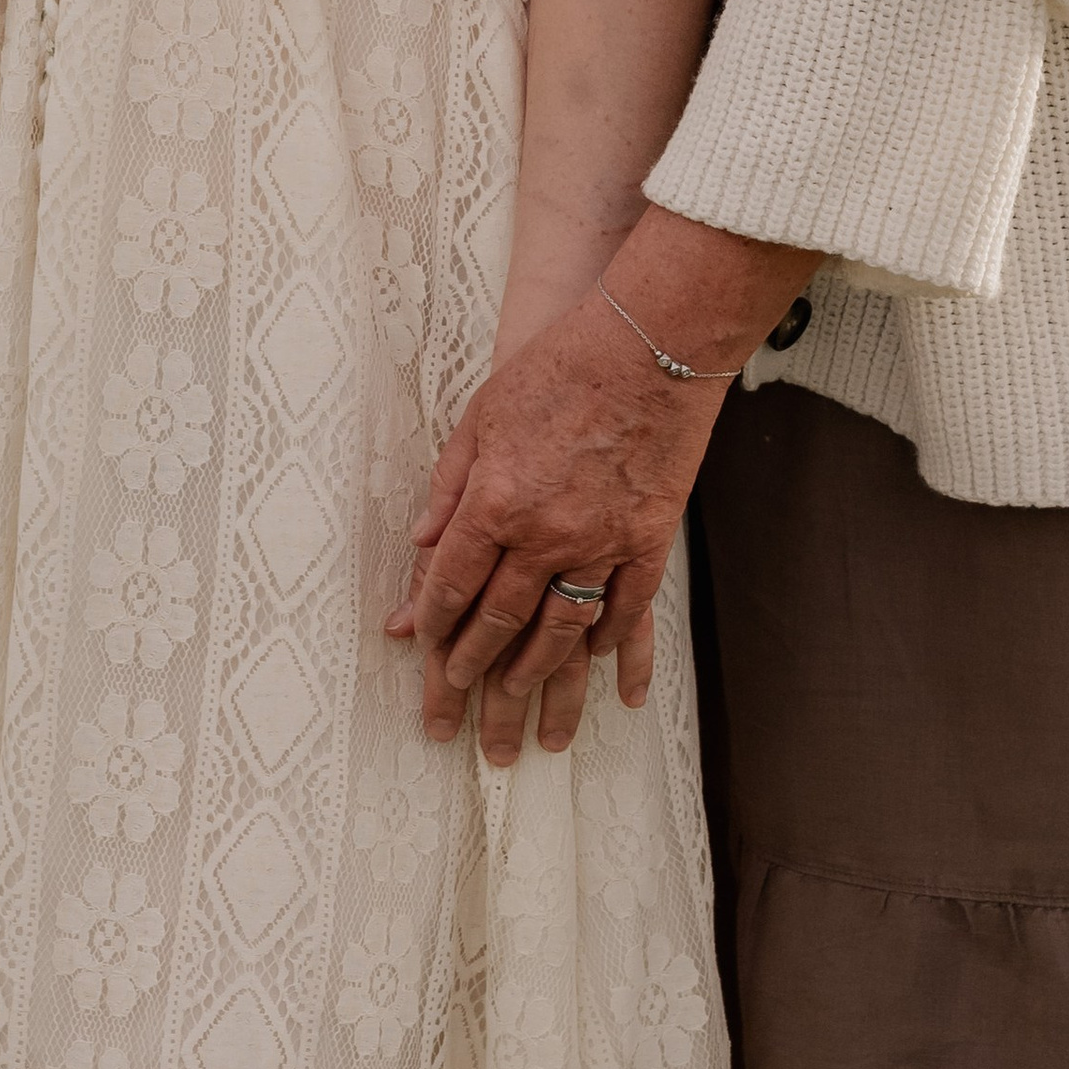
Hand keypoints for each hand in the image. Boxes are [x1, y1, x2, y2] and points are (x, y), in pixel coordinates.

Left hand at [386, 293, 724, 766]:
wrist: (649, 342)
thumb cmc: (559, 367)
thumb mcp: (483, 415)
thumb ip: (449, 484)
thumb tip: (419, 542)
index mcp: (493, 501)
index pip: (450, 584)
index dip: (431, 627)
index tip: (421, 657)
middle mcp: (543, 535)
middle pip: (498, 624)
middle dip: (471, 678)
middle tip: (457, 723)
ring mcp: (600, 542)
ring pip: (560, 635)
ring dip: (535, 685)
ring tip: (522, 726)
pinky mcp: (648, 539)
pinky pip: (626, 612)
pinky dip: (611, 650)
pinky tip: (600, 676)